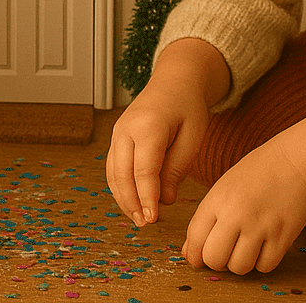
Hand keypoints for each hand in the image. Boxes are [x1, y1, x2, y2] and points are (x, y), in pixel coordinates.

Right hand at [106, 39, 227, 226]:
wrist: (174, 81)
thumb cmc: (187, 107)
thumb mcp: (193, 136)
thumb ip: (177, 168)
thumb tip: (165, 200)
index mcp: (148, 125)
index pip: (143, 170)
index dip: (147, 198)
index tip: (153, 219)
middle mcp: (126, 128)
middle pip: (122, 173)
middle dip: (132, 202)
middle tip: (146, 224)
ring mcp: (118, 131)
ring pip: (113, 171)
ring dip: (123, 197)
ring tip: (139, 218)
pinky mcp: (117, 136)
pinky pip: (112, 165)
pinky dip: (119, 186)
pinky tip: (132, 201)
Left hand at [182, 137, 305, 274]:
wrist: (294, 162)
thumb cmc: (258, 172)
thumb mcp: (224, 187)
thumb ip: (206, 219)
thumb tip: (190, 253)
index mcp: (217, 198)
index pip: (195, 237)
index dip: (195, 254)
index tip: (199, 257)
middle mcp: (236, 214)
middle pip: (214, 258)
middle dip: (216, 261)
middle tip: (224, 252)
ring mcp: (260, 227)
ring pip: (239, 268)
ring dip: (240, 263)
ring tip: (244, 246)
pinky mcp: (282, 238)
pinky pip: (265, 266)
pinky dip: (262, 261)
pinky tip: (263, 246)